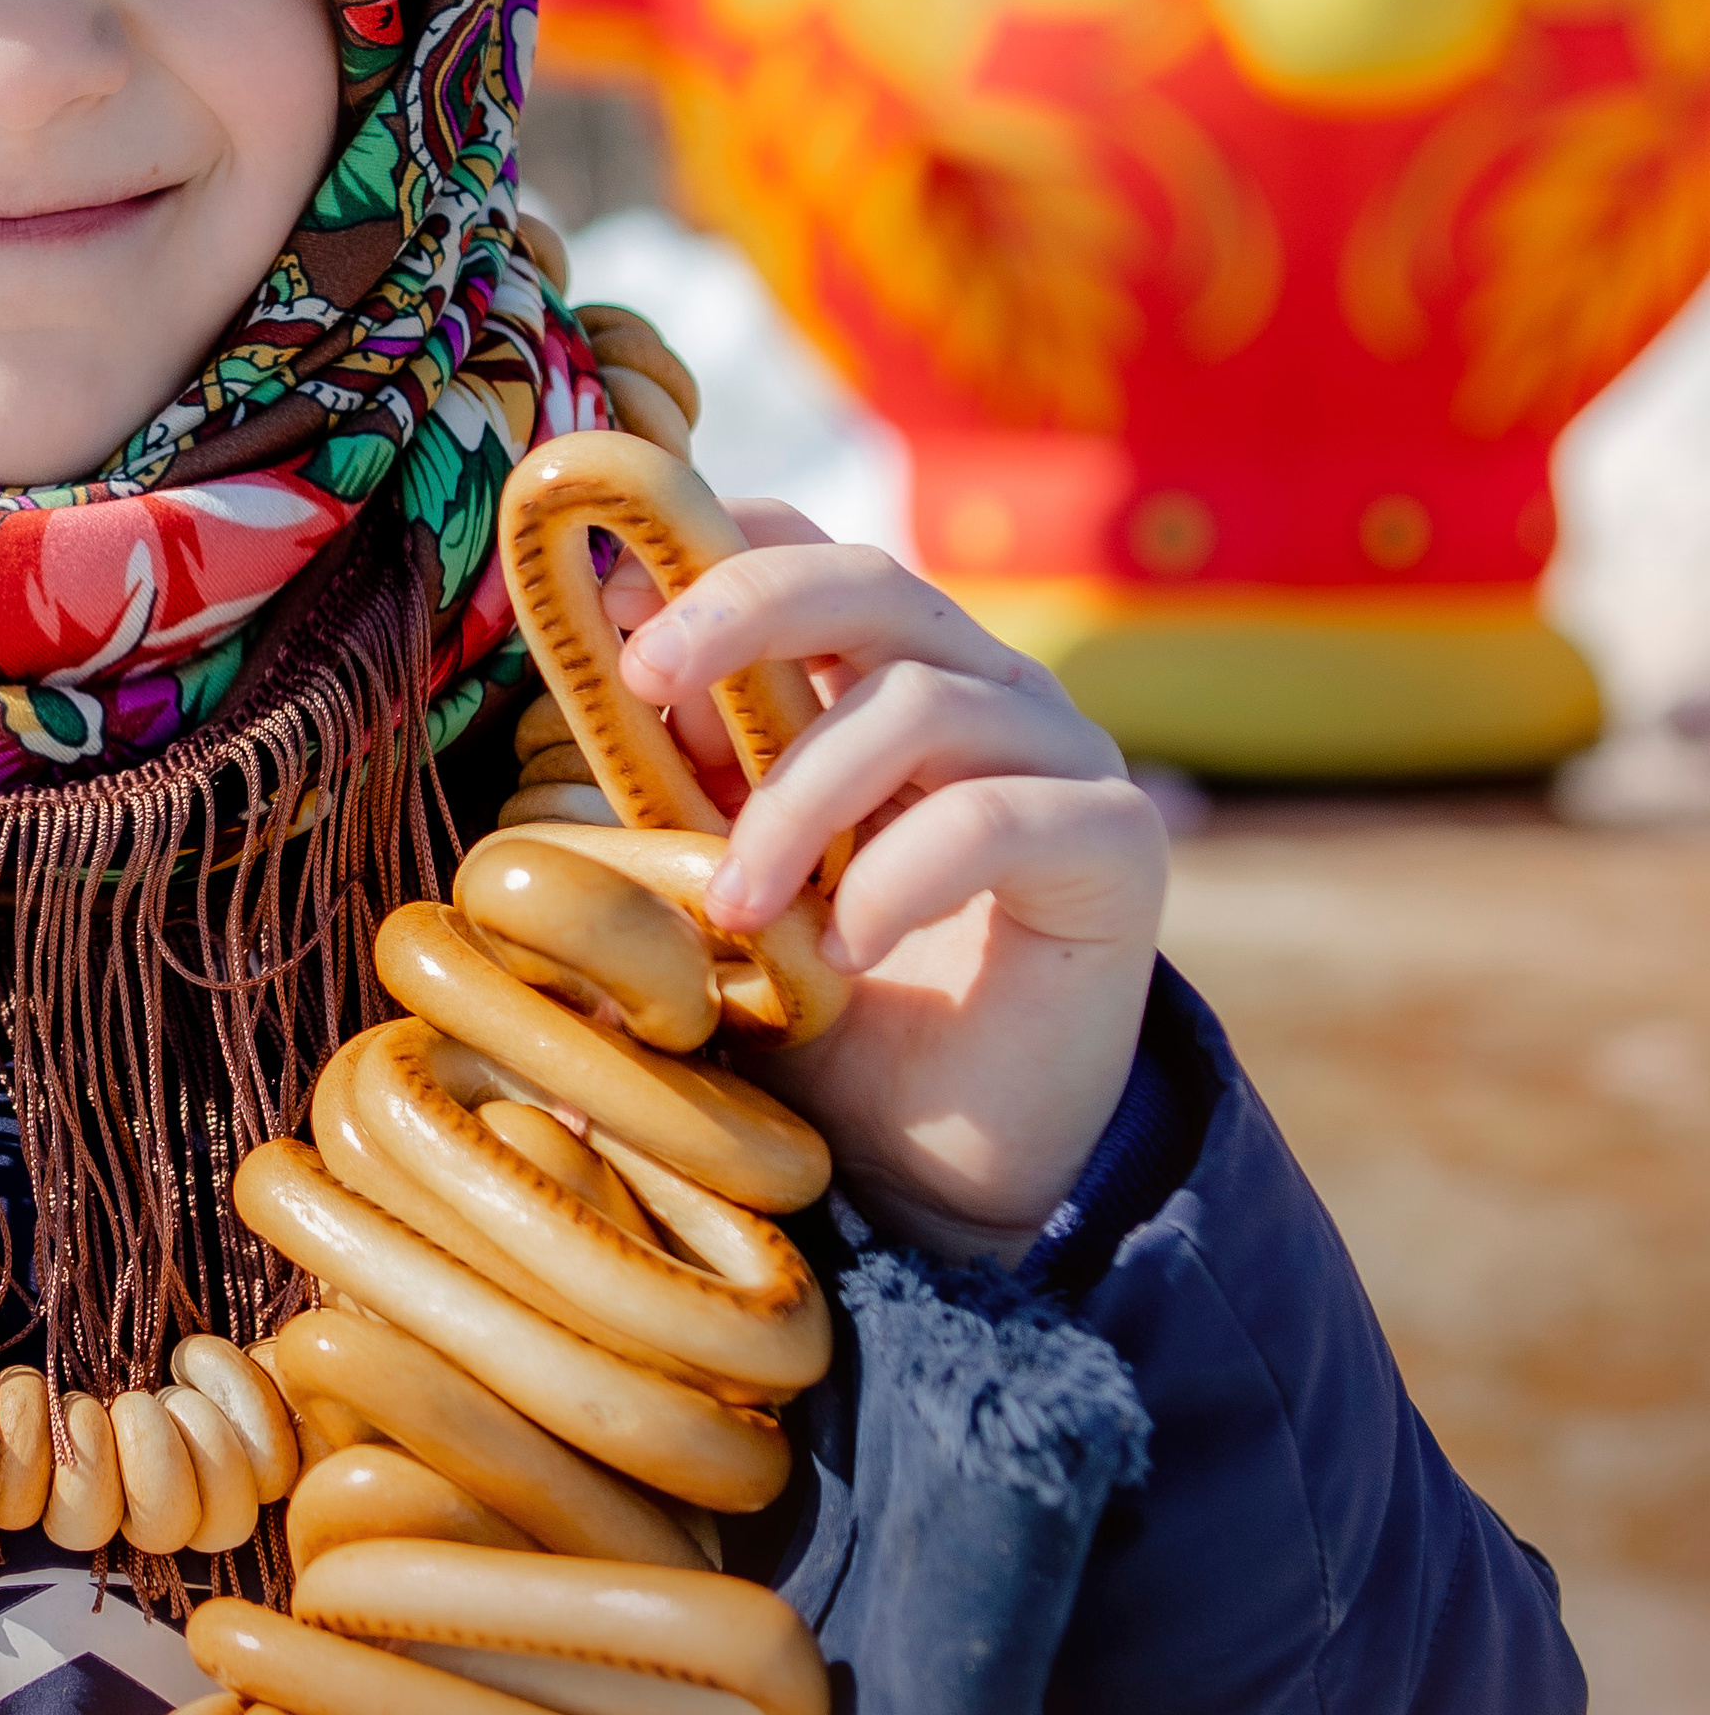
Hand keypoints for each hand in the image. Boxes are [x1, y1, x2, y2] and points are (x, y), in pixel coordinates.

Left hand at [609, 508, 1168, 1264]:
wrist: (942, 1164)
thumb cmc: (823, 1010)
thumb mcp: (725, 881)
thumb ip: (679, 788)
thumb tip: (600, 682)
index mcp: (883, 675)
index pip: (812, 552)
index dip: (717, 550)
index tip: (616, 602)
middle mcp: (980, 690)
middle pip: (870, 583)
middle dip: (743, 609)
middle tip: (644, 677)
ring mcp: (1058, 755)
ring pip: (918, 701)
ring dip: (798, 801)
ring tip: (740, 910)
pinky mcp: (1114, 843)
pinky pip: (994, 817)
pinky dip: (895, 879)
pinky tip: (847, 956)